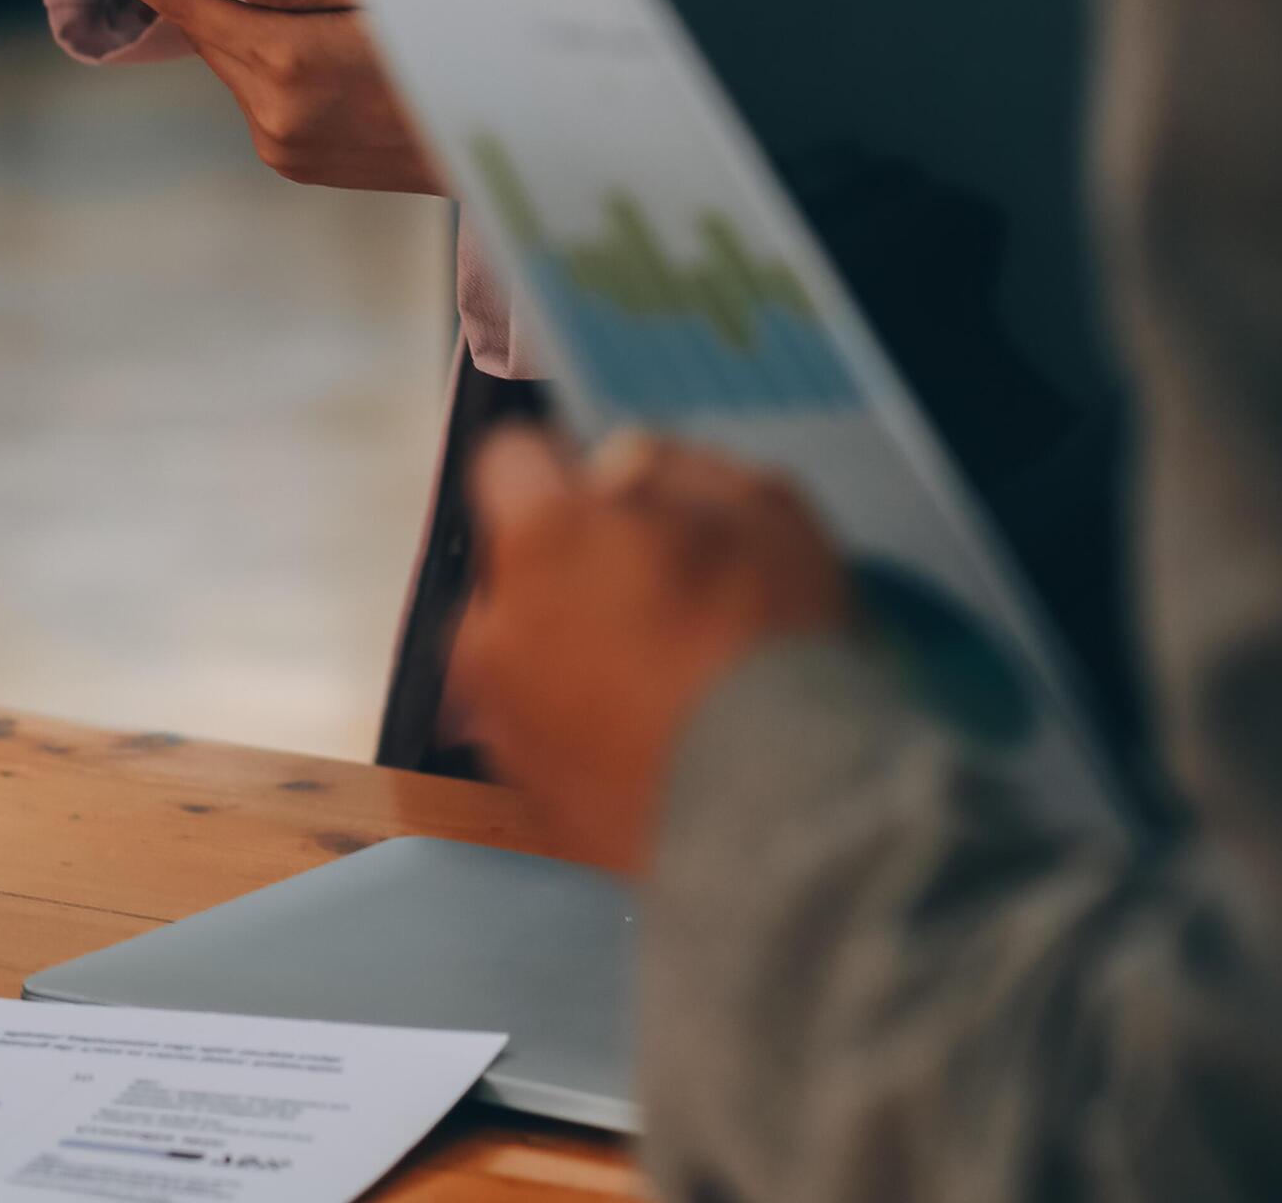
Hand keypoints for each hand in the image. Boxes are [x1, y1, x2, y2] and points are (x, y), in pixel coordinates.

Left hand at [59, 0, 444, 194]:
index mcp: (291, 63)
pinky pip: (261, 98)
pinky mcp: (296, 164)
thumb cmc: (455, 42)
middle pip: (209, 34)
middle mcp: (275, 116)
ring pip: (235, 67)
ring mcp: (283, 148)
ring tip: (291, 1)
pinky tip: (315, 50)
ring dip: (246, 32)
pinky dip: (272, 67)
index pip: (186, 2)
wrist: (510, 136)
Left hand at [451, 429, 850, 873]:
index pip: (509, 458)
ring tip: (663, 684)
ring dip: (569, 656)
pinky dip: (582, 734)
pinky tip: (657, 742)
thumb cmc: (778, 650)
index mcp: (541, 539)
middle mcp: (494, 629)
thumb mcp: (763, 511)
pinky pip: (544, 738)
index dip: (565, 468)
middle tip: (659, 597)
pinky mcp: (528, 804)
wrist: (786, 824)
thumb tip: (623, 468)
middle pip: (513, 570)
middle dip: (566, 571)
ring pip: (521, 658)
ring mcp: (502, 726)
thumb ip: (674, 469)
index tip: (611, 492)